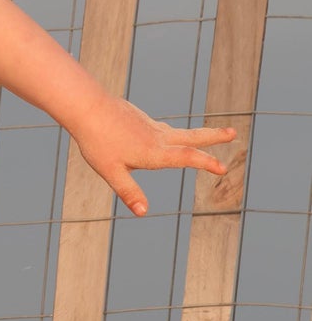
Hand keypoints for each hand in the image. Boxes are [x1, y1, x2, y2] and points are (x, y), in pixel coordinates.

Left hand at [74, 96, 237, 216]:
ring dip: (199, 134)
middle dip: (214, 136)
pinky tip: (167, 137)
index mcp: (154, 152)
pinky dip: (175, 134)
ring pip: (180, 131)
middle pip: (192, 136)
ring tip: (215, 134)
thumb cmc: (97, 142)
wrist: (86, 108)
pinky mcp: (141, 119)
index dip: (206, 162)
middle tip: (235, 133)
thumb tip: (143, 212)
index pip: (187, 157)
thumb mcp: (111, 172)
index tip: (223, 168)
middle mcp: (157, 137)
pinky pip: (164, 129)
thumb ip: (128, 192)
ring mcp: (150, 126)